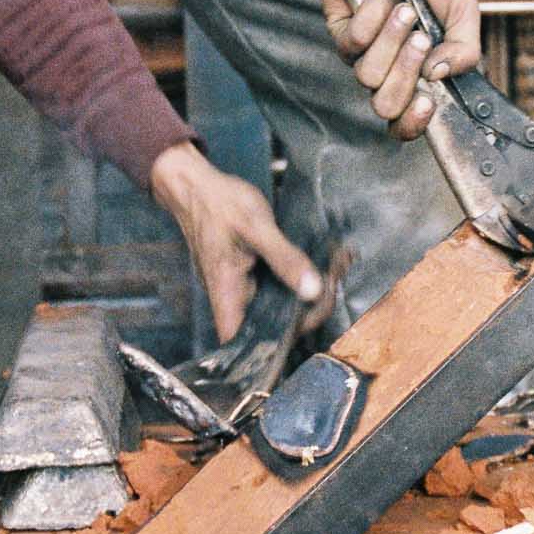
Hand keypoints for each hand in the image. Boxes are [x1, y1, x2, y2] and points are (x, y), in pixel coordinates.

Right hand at [150, 141, 321, 340]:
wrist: (198, 185)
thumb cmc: (218, 204)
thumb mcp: (256, 227)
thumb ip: (284, 259)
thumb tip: (312, 290)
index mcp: (228, 295)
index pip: (248, 344)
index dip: (278, 347)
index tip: (310, 320)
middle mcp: (235, 298)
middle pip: (275, 325)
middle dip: (311, 308)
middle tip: (334, 279)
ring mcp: (245, 286)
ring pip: (282, 303)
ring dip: (312, 290)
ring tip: (336, 265)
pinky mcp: (254, 273)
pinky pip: (281, 284)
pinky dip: (303, 274)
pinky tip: (325, 259)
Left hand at [322, 0, 481, 140]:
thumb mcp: (462, 9)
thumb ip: (466, 47)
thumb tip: (440, 74)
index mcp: (419, 75)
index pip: (407, 124)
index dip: (414, 124)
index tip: (429, 102)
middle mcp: (389, 72)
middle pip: (386, 106)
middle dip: (407, 72)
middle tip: (421, 38)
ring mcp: (362, 56)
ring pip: (369, 76)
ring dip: (392, 39)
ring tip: (405, 9)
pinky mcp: (340, 34)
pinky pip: (353, 43)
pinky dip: (373, 16)